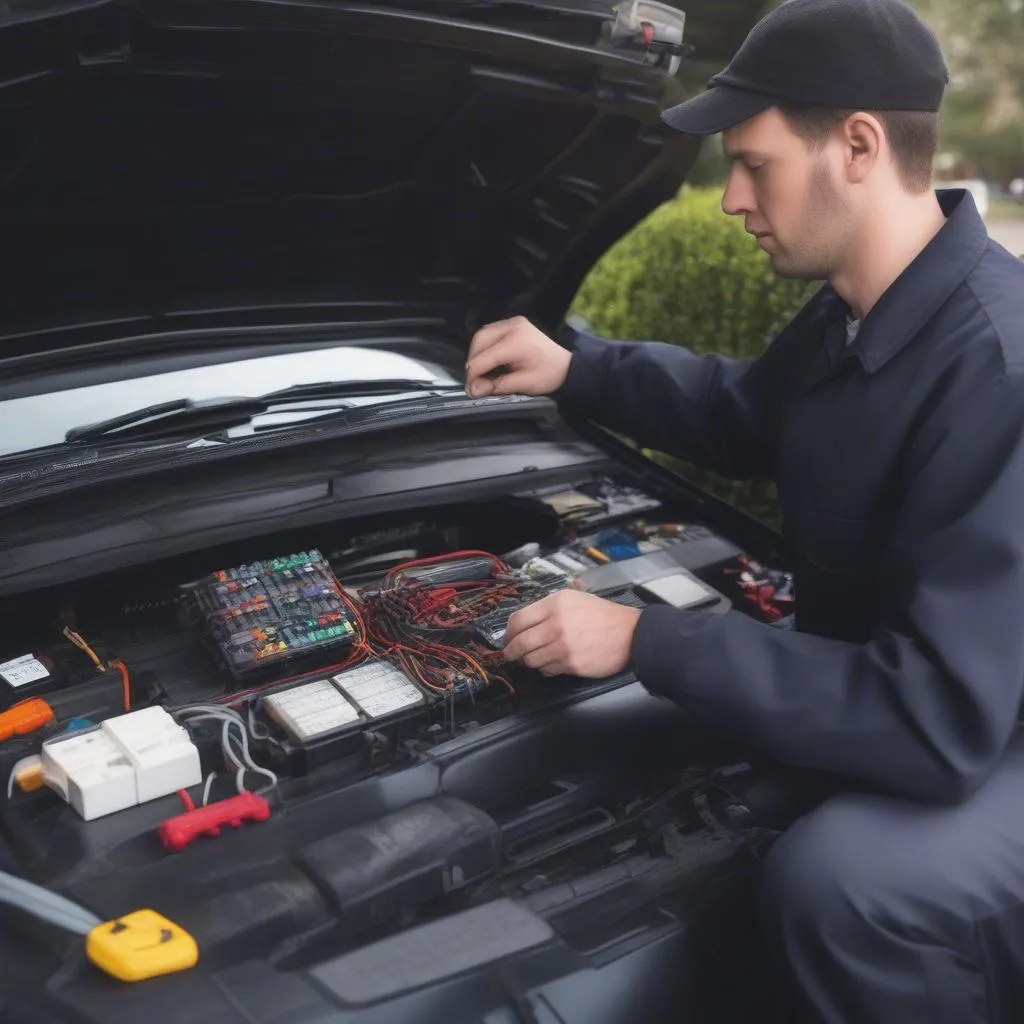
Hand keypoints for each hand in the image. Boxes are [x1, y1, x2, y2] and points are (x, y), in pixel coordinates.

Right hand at [465, 316, 571, 397]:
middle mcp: (512, 326)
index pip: (482, 358)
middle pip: (478, 341)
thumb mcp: (526, 384)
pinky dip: (486, 346)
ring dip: (477, 352)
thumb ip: (498, 385)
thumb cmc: (553, 373)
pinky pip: (492, 331)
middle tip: (475, 381)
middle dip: (473, 362)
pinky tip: (490, 359)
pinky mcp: (515, 323)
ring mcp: (513, 322)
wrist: (571, 362)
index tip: (472, 390)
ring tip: (481, 371)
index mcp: (515, 342)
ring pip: (482, 334)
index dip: (473, 376)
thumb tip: (475, 389)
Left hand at [503, 590, 641, 678]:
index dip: (509, 632)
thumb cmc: (604, 616)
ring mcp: (563, 647)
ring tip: (533, 659)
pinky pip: (548, 670)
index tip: (508, 637)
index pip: (518, 619)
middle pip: (520, 643)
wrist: (630, 634)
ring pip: (531, 660)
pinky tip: (550, 664)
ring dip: (529, 661)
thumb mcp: (575, 598)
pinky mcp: (571, 665)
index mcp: (556, 604)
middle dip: (511, 651)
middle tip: (510, 653)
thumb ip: (549, 607)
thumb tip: (525, 621)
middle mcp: (556, 625)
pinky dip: (545, 669)